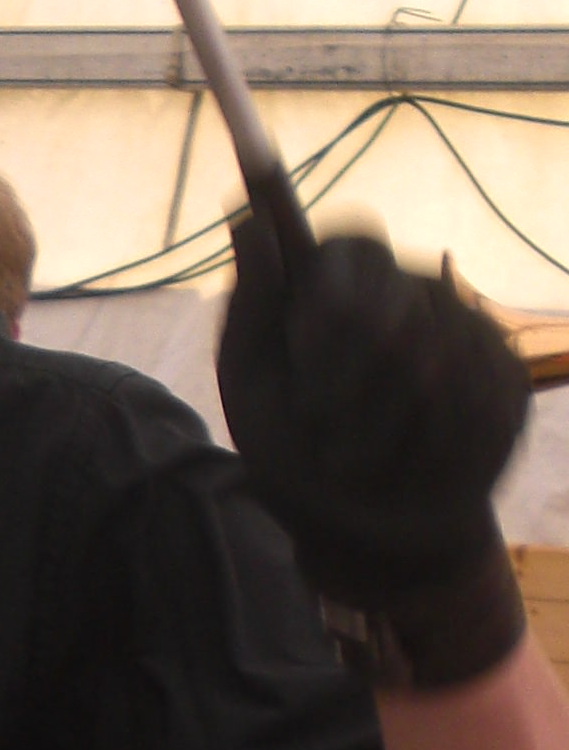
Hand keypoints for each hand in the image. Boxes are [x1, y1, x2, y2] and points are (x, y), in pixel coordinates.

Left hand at [219, 168, 529, 687]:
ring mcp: (470, 328)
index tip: (300, 344)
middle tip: (317, 422)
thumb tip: (243, 219)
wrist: (362, 531)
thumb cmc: (292, 449)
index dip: (326, 295)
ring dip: (375, 426)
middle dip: (340, 375)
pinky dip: (422, 451)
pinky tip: (406, 470)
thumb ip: (249, 302)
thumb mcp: (251, 383)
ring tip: (352, 459)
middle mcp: (415, 290)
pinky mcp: (507, 377)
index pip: (351, 244)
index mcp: (349, 279)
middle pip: (388, 304)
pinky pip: (472, 404)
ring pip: (431, 358)